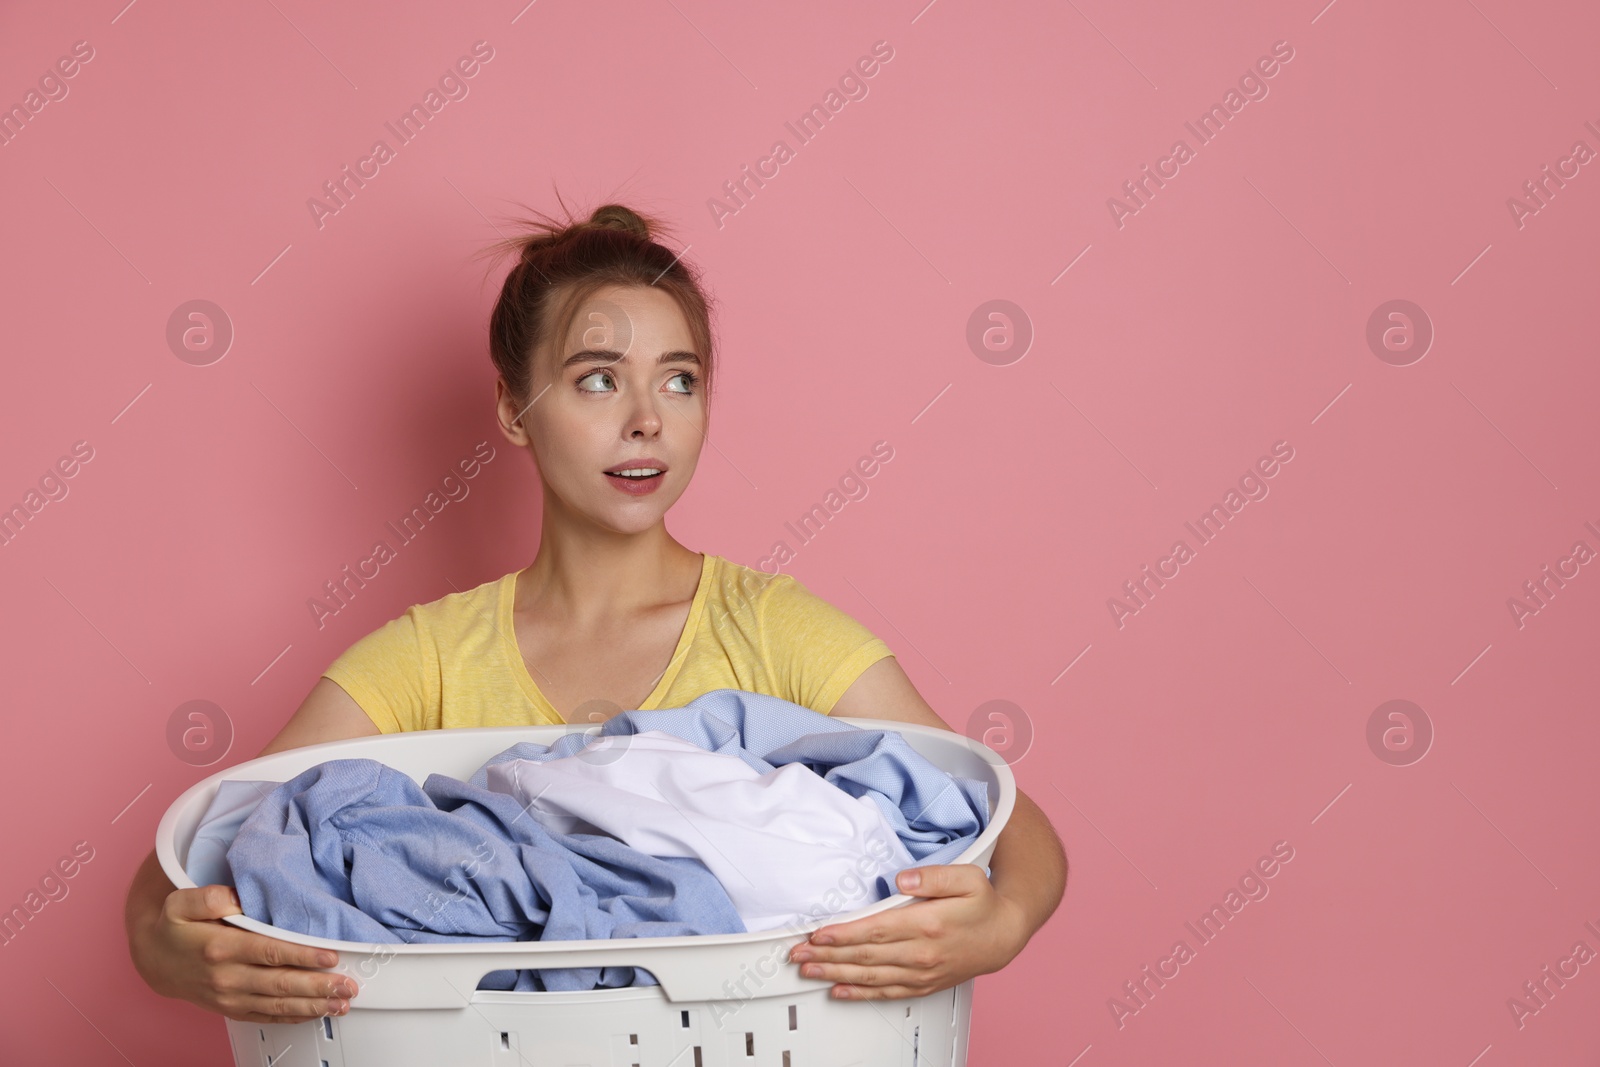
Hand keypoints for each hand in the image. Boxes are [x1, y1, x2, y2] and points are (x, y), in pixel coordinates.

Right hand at [131, 884, 357, 1023]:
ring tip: (340, 1003)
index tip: (331, 957)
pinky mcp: (231, 1008)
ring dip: (312, 1005)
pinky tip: (314, 1013)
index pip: (270, 952)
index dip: (303, 956)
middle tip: (347, 986)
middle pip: (280, 983)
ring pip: (277, 1004)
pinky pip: (266, 1016)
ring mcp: (229, 996)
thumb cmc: (175, 927)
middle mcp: (226, 976)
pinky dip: (292, 1017)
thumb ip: (211, 897)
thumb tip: (239, 898)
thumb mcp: (183, 901)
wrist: (153, 960)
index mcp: (220, 947)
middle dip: (318, 987)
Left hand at [787, 864, 1025, 999]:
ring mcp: (921, 972)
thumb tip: (902, 879)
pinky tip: (839, 990)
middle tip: (797, 955)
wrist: (1005, 935)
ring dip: (835, 974)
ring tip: (809, 971)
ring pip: (870, 977)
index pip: (875, 931)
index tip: (817, 935)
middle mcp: (922, 953)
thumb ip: (933, 875)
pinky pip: (886, 992)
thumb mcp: (966, 876)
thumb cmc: (983, 904)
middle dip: (827, 956)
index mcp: (927, 924)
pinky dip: (859, 994)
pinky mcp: (923, 984)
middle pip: (865, 956)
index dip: (843, 934)